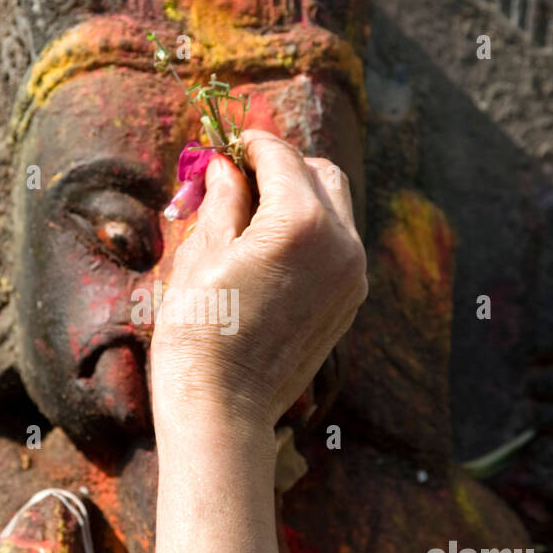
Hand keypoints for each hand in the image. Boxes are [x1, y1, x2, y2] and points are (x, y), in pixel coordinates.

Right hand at [150, 130, 367, 435]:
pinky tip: (267, 248)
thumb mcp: (201, 252)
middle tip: (238, 176)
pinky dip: (309, 231)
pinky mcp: (349, 300)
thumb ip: (223, 197)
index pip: (280, 157)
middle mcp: (341, 243)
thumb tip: (225, 166)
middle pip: (321, 174)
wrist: (225, 408)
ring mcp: (352, 275)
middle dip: (282, 166)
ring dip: (297, 197)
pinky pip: (337, 245)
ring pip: (335, 208)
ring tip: (249, 214)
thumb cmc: (200, 331)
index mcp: (301, 223)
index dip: (248, 144)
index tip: (225, 144)